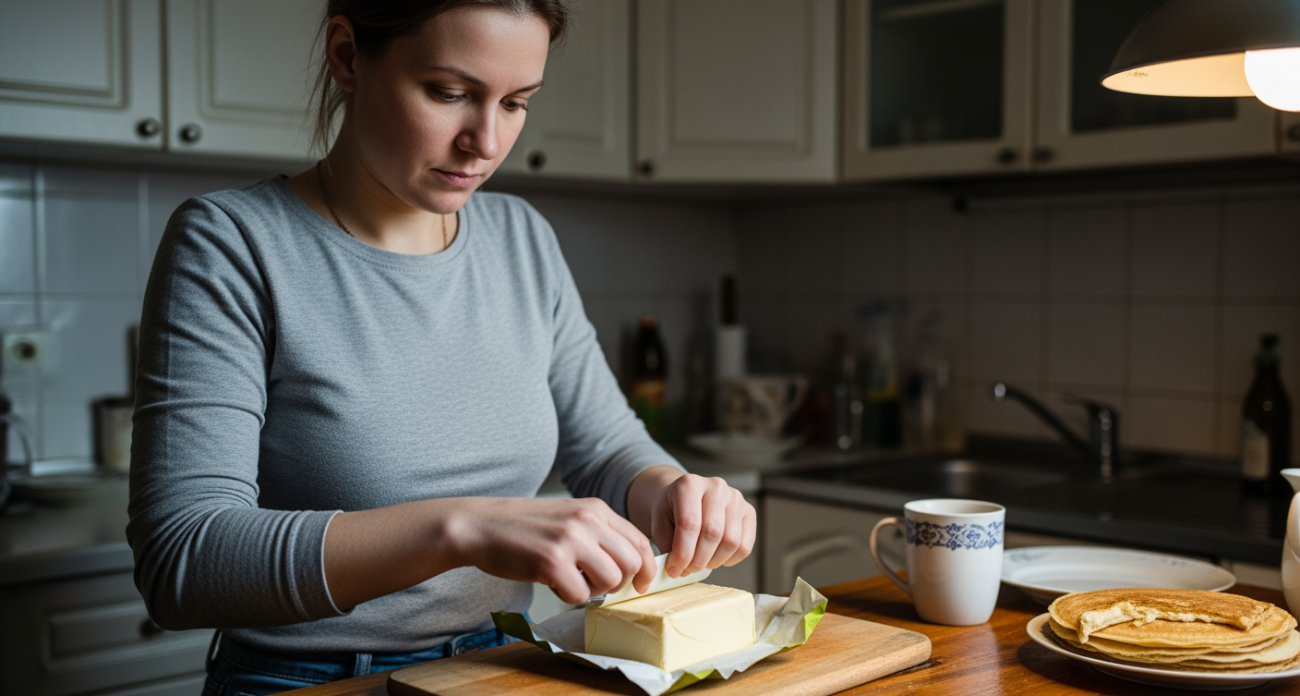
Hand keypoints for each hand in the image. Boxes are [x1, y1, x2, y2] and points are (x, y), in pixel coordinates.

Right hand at [449, 497, 655, 604]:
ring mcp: (570, 540)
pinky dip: (567, 596)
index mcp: (595, 509)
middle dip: (618, 582)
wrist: (480, 525)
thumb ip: (599, 533)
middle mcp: (587, 521)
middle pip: (632, 564)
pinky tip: (550, 581)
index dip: (646, 568)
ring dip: (593, 590)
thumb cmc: (524, 527)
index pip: (640, 541)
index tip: (640, 584)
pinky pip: (580, 595)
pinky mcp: (551, 561)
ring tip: (569, 579)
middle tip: (594, 583)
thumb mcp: (569, 517)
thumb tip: (630, 563)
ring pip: (611, 581)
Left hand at [644, 472, 755, 577]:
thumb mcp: (659, 521)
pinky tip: (715, 557)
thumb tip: (677, 568)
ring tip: (700, 563)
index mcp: (689, 485)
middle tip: (686, 570)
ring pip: (731, 542)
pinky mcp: (749, 512)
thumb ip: (666, 544)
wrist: (688, 496)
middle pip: (712, 533)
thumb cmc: (673, 509)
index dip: (682, 553)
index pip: (690, 524)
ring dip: (713, 561)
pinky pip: (744, 546)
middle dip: (698, 561)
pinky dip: (730, 560)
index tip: (674, 569)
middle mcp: (716, 487)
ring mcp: (735, 498)